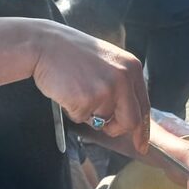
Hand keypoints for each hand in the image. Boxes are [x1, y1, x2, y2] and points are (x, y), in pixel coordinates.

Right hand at [29, 22, 150, 152]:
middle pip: (131, 121)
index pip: (144, 106)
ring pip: (102, 122)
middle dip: (116, 129)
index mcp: (132, 68)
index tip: (142, 144)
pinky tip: (66, 91)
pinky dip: (72, 111)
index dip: (142, 129)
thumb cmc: (71, 53)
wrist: (44, 44)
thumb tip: (127, 112)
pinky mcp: (86, 99)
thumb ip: (121, 83)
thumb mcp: (107, 61)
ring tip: (76, 90)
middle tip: (106, 129)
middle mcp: (123, 78)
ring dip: (88, 114)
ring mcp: (106, 89)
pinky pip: (81, 119)